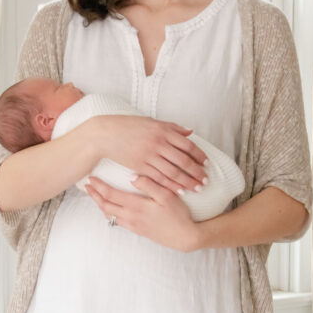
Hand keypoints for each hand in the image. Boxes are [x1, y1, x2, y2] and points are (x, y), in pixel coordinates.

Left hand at [85, 175, 200, 251]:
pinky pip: (117, 221)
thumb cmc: (179, 215)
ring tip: (94, 195)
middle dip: (94, 195)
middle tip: (86, 185)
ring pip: (109, 214)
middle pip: (105, 205)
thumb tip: (132, 177)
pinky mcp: (137, 230)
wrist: (184, 237)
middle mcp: (131, 216)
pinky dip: (109, 213)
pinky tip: (109, 208)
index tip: (90, 178)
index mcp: (137, 206)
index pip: (111, 195)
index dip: (98, 186)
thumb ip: (149, 185)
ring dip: (100, 204)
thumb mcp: (167, 196)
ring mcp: (133, 225)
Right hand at [90, 115, 207, 193]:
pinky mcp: (140, 166)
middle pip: (183, 161)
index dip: (200, 156)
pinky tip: (179, 190)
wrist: (105, 134)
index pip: (188, 145)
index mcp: (163, 130)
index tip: (207, 164)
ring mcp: (149, 156)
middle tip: (206, 181)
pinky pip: (159, 178)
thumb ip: (172, 127)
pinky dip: (171, 185)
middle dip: (197, 172)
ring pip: (173, 172)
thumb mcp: (151, 122)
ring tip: (197, 188)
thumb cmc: (128, 126)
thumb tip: (190, 132)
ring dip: (187, 181)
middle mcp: (158, 143)